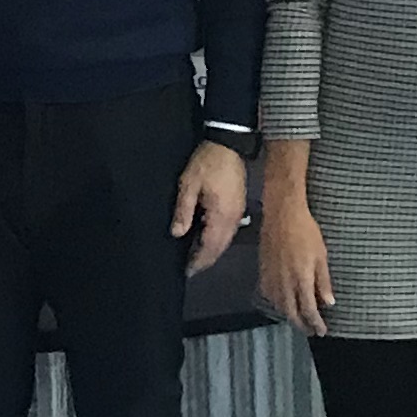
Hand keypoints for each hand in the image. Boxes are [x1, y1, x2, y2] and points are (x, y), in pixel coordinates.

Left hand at [172, 139, 249, 277]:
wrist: (229, 144)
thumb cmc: (207, 162)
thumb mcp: (188, 184)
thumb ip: (183, 211)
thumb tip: (177, 234)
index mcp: (221, 216)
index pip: (210, 247)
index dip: (198, 261)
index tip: (186, 271)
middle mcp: (233, 219)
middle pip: (220, 248)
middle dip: (205, 260)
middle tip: (189, 268)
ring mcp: (238, 213)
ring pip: (225, 241)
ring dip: (211, 251)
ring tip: (195, 257)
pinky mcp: (238, 207)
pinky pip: (228, 232)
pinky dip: (217, 240)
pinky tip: (206, 239)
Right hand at [254, 189, 330, 332]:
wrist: (282, 214)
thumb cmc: (306, 231)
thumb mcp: (321, 255)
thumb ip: (323, 281)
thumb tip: (329, 303)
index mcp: (301, 279)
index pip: (308, 310)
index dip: (315, 323)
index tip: (322, 331)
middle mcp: (284, 283)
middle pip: (291, 313)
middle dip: (302, 325)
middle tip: (311, 331)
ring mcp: (272, 277)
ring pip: (279, 306)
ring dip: (289, 316)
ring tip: (299, 319)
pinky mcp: (263, 270)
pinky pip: (269, 294)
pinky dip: (277, 304)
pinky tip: (282, 303)